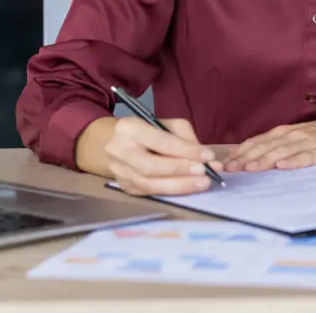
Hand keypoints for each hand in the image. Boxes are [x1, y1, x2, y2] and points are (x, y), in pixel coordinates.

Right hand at [104, 117, 223, 195]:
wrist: (107, 141)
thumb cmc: (142, 129)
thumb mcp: (162, 123)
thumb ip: (183, 137)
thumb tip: (207, 158)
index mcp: (129, 128)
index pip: (161, 141)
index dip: (186, 150)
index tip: (208, 156)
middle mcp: (119, 151)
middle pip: (151, 167)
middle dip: (181, 171)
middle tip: (205, 174)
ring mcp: (120, 172)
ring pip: (150, 185)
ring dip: (179, 186)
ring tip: (201, 184)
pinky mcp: (124, 187)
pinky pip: (150, 193)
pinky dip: (171, 192)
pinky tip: (187, 188)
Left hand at [223, 116, 315, 171]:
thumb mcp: (297, 138)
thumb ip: (277, 146)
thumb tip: (252, 158)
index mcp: (284, 133)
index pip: (257, 142)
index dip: (240, 152)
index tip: (224, 163)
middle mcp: (292, 135)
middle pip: (265, 147)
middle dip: (245, 158)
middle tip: (229, 169)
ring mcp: (308, 142)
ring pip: (281, 151)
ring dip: (264, 160)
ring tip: (249, 168)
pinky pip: (307, 156)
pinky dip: (293, 161)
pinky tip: (282, 166)